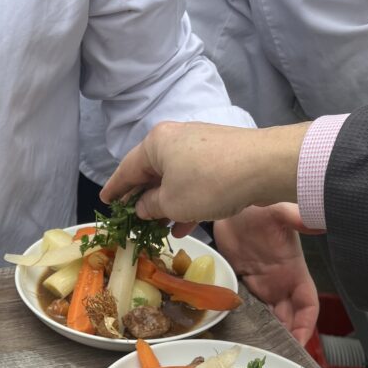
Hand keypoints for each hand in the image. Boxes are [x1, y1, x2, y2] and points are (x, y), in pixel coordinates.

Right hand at [100, 121, 308, 226]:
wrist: (263, 166)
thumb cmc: (208, 183)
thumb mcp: (171, 202)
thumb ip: (150, 206)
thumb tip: (143, 207)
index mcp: (155, 144)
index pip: (126, 169)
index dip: (115, 189)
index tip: (105, 201)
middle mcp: (175, 139)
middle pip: (151, 173)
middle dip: (143, 198)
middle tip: (131, 218)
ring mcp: (199, 147)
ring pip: (174, 179)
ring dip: (166, 204)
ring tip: (158, 228)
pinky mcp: (219, 157)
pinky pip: (194, 181)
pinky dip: (186, 201)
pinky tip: (185, 225)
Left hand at [214, 206, 318, 345]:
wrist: (229, 205)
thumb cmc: (257, 208)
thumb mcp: (278, 212)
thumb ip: (296, 218)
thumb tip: (319, 221)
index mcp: (294, 272)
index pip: (308, 305)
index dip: (306, 325)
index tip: (300, 343)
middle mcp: (279, 283)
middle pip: (288, 318)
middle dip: (285, 338)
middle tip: (274, 358)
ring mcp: (260, 285)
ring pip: (268, 317)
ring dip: (265, 333)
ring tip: (256, 351)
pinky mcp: (241, 283)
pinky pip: (246, 308)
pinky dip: (245, 322)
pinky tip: (237, 334)